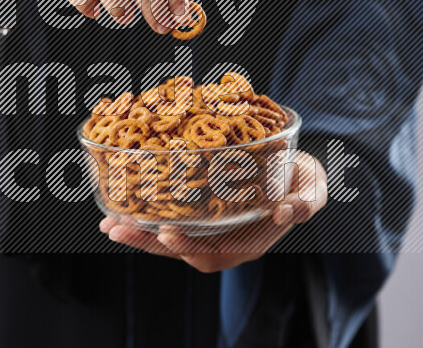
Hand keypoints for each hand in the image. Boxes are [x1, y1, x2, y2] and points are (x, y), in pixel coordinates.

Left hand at [99, 152, 326, 272]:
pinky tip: (120, 205)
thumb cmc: (301, 180)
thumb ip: (305, 203)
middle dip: (146, 242)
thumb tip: (285, 212)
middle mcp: (221, 240)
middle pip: (179, 249)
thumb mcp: (313, 188)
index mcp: (247, 242)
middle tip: (116, 229)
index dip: (188, 246)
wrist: (292, 169)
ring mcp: (207, 228)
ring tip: (109, 223)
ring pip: (167, 237)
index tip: (166, 233)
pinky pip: (167, 217)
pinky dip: (143, 214)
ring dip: (137, 232)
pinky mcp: (197, 211)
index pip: (212, 253)